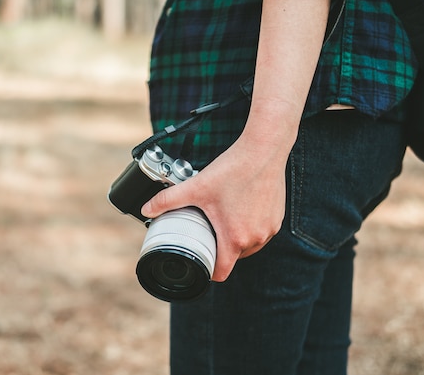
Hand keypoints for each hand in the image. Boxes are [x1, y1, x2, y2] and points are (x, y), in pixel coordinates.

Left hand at [141, 134, 287, 281]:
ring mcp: (269, 230)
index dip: (208, 271)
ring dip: (235, 238)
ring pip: (248, 246)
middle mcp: (256, 239)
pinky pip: (260, 233)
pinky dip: (249, 227)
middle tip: (207, 230)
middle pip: (234, 258)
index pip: (221, 272)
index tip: (200, 262)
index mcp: (235, 238)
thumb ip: (168, 200)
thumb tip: (147, 209)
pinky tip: (239, 210)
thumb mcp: (196, 186)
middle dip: (220, 248)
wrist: (264, 150)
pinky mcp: (276, 219)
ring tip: (223, 219)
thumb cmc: (234, 169)